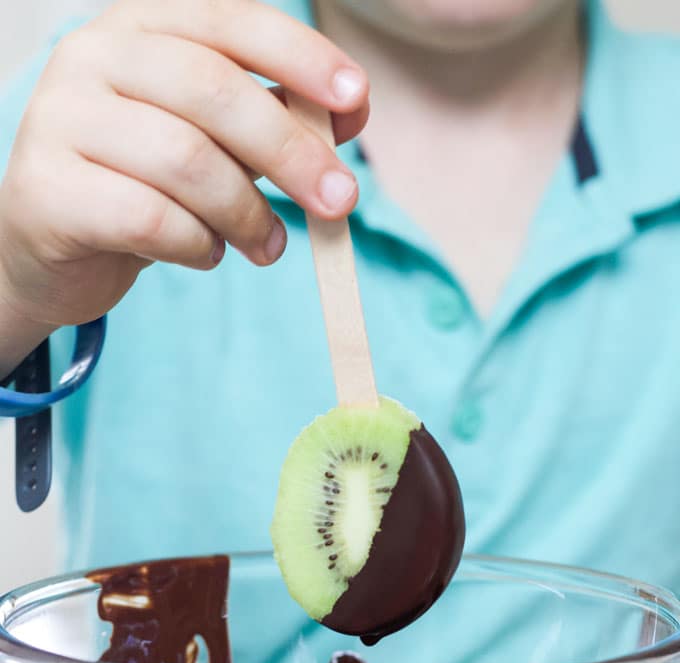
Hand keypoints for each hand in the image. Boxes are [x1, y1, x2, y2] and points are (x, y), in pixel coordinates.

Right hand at [0, 0, 368, 373]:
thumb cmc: (140, 183)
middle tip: (338, 202)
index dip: (299, 56)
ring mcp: (60, 119)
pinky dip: (198, 245)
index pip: (229, 21)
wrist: (49, 244)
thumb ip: (273, 118)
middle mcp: (91, 56)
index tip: (356, 98)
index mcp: (139, 27)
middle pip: (213, 92)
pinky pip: (151, 220)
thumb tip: (353, 112)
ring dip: (246, 214)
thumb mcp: (211, 141)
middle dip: (291, 152)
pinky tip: (207, 254)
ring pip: (185, 161)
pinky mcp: (49, 191)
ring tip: (266, 245)